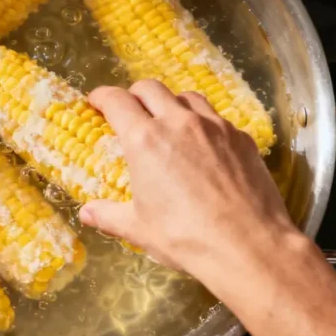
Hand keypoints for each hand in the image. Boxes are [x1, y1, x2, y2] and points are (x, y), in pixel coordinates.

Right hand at [79, 79, 300, 278]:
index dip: (102, 96)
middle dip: (134, 94)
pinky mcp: (241, 138)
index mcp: (145, 141)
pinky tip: (204, 146)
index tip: (97, 101)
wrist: (248, 246)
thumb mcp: (138, 228)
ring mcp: (215, 127)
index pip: (117, 101)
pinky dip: (202, 123)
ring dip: (171, 104)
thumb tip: (87, 214)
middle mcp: (179, 123)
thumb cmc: (185, 237)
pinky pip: (217, 118)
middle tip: (129, 111)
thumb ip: (109, 215)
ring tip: (168, 123)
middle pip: (150, 88)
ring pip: (187, 97)